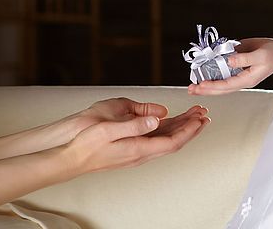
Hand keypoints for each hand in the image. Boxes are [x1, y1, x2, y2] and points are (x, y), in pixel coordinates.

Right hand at [63, 104, 208, 174]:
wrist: (68, 159)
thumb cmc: (85, 144)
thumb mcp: (108, 128)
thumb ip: (134, 123)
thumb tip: (156, 118)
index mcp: (138, 148)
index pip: (173, 141)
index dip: (190, 130)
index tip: (201, 119)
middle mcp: (140, 153)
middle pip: (174, 141)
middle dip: (191, 127)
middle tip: (204, 114)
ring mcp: (135, 152)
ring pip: (166, 140)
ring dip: (181, 127)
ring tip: (193, 115)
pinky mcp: (130, 149)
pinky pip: (155, 139)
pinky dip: (167, 128)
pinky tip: (170, 121)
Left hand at [187, 38, 272, 95]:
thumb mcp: (260, 55)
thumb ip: (243, 58)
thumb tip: (227, 60)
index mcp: (247, 79)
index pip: (226, 85)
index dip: (213, 85)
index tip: (201, 85)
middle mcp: (241, 79)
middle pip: (221, 89)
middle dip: (206, 90)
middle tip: (191, 89)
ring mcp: (240, 75)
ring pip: (221, 84)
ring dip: (207, 85)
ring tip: (193, 85)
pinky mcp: (238, 67)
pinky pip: (224, 74)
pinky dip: (213, 75)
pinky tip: (204, 74)